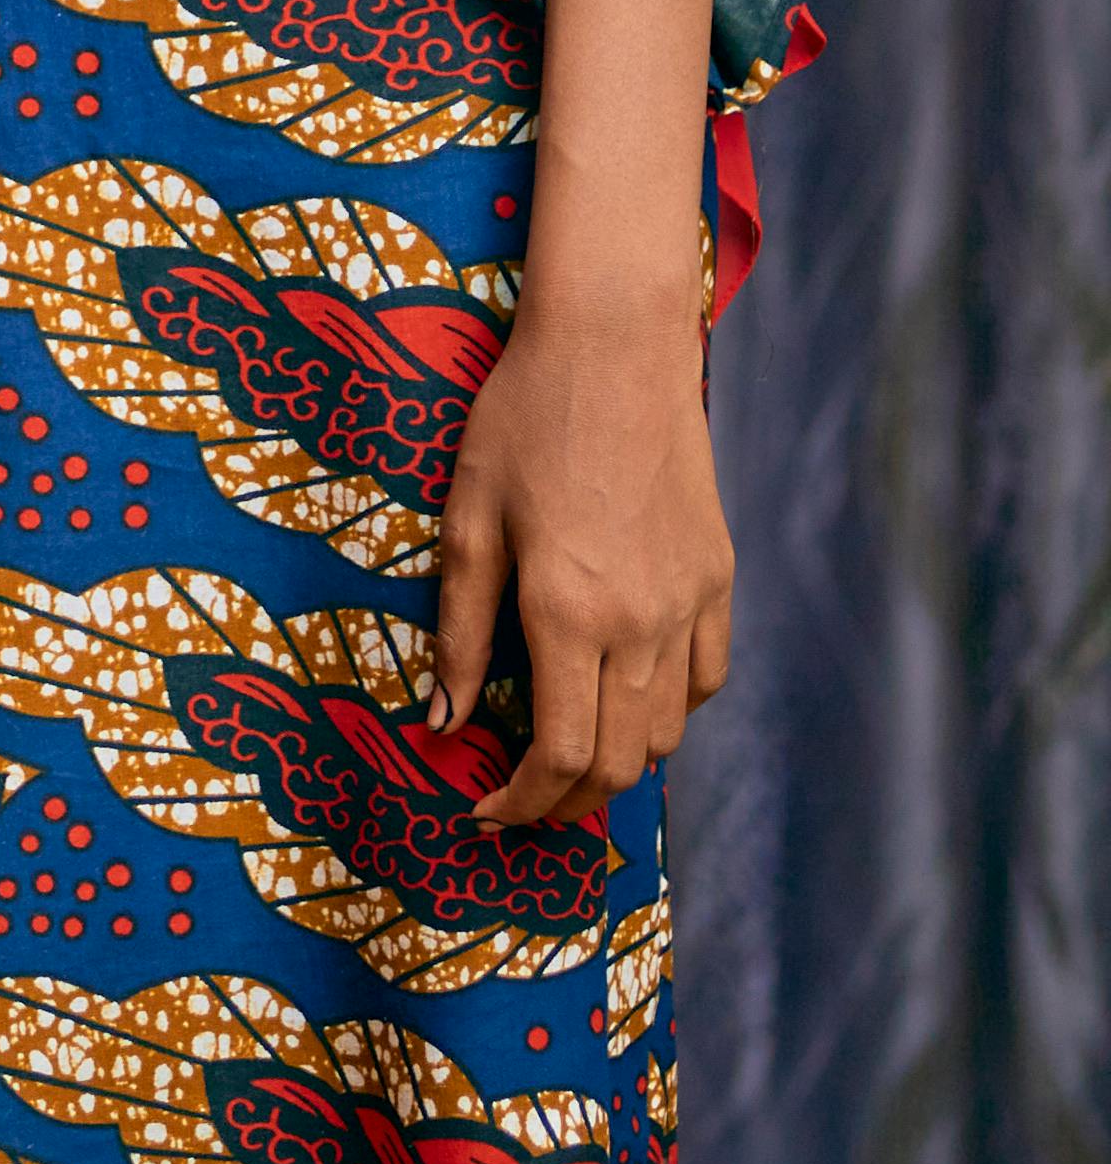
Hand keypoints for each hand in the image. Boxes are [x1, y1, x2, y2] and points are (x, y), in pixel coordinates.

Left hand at [435, 265, 730, 824]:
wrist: (614, 350)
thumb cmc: (519, 423)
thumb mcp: (466, 521)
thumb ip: (458, 630)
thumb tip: (444, 722)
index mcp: (569, 613)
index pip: (560, 755)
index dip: (523, 803)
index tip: (485, 813)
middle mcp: (643, 623)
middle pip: (620, 762)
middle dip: (567, 801)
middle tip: (518, 801)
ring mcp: (692, 604)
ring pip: (668, 730)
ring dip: (617, 759)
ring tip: (562, 752)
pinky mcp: (720, 579)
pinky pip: (704, 679)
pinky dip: (664, 709)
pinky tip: (619, 692)